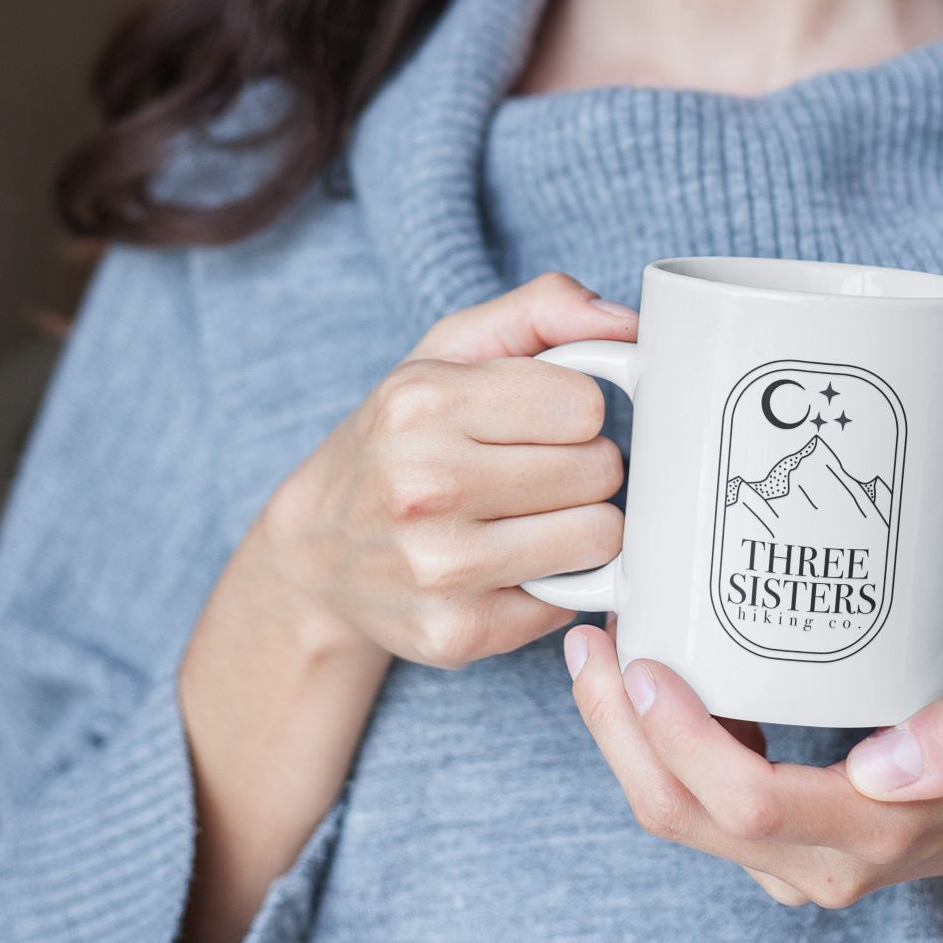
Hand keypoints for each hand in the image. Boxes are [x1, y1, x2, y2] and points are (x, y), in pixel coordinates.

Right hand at [256, 270, 630, 669]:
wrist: (315, 553)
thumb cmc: (400, 438)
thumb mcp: (451, 349)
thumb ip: (542, 309)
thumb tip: (628, 323)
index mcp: (423, 402)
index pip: (585, 404)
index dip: (575, 409)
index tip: (540, 419)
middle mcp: (425, 486)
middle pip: (601, 470)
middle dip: (582, 466)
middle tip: (533, 470)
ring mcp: (440, 568)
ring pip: (601, 538)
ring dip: (580, 525)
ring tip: (530, 515)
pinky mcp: (458, 632)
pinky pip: (575, 601)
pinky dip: (556, 583)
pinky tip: (510, 564)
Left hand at [563, 628, 942, 905]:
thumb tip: (888, 764)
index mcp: (871, 832)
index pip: (747, 802)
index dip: (680, 739)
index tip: (645, 663)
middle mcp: (816, 865)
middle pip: (682, 814)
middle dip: (618, 731)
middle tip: (591, 642)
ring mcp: (786, 864)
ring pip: (674, 815)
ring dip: (620, 738)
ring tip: (597, 650)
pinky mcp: (767, 847)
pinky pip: (687, 806)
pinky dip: (648, 746)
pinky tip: (637, 678)